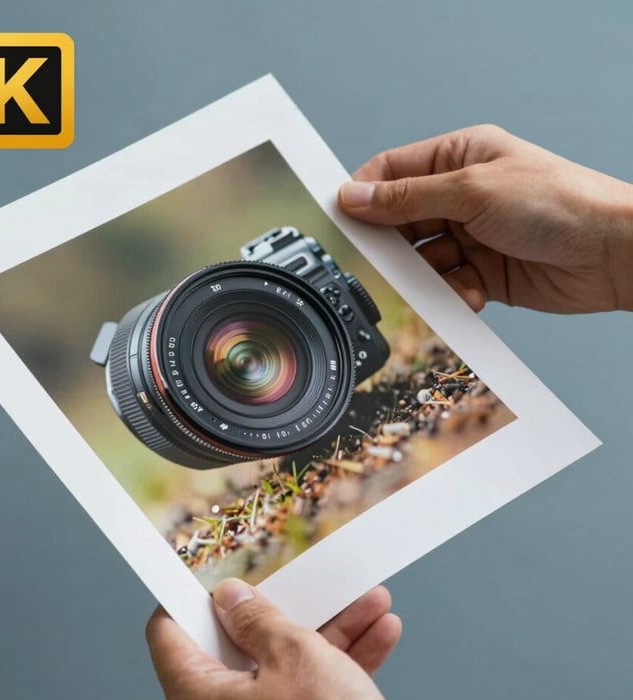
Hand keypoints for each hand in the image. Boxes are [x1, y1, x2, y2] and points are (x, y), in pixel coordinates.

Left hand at [146, 580, 417, 699]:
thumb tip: (232, 598)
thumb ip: (257, 618)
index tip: (210, 573)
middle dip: (284, 611)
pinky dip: (341, 666)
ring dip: (329, 633)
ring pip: (286, 668)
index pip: (169, 636)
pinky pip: (310, 697)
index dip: (187, 597)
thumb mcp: (293, 654)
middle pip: (239, 648)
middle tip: (300, 583)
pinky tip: (378, 634)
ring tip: (363, 603)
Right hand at [338, 124, 632, 312]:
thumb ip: (407, 196)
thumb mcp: (472, 191)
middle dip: (396, 243)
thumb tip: (355, 196)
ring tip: (450, 275)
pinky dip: (451, 292)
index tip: (343, 216)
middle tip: (389, 260)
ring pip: (420, 259)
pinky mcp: (481, 271)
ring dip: (428, 274)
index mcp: (458, 157)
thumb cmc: (559, 203)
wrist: (612, 253)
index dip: (364, 193)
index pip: (392, 170)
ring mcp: (470, 234)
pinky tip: (471, 292)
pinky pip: (445, 284)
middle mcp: (460, 195)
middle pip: (400, 220)